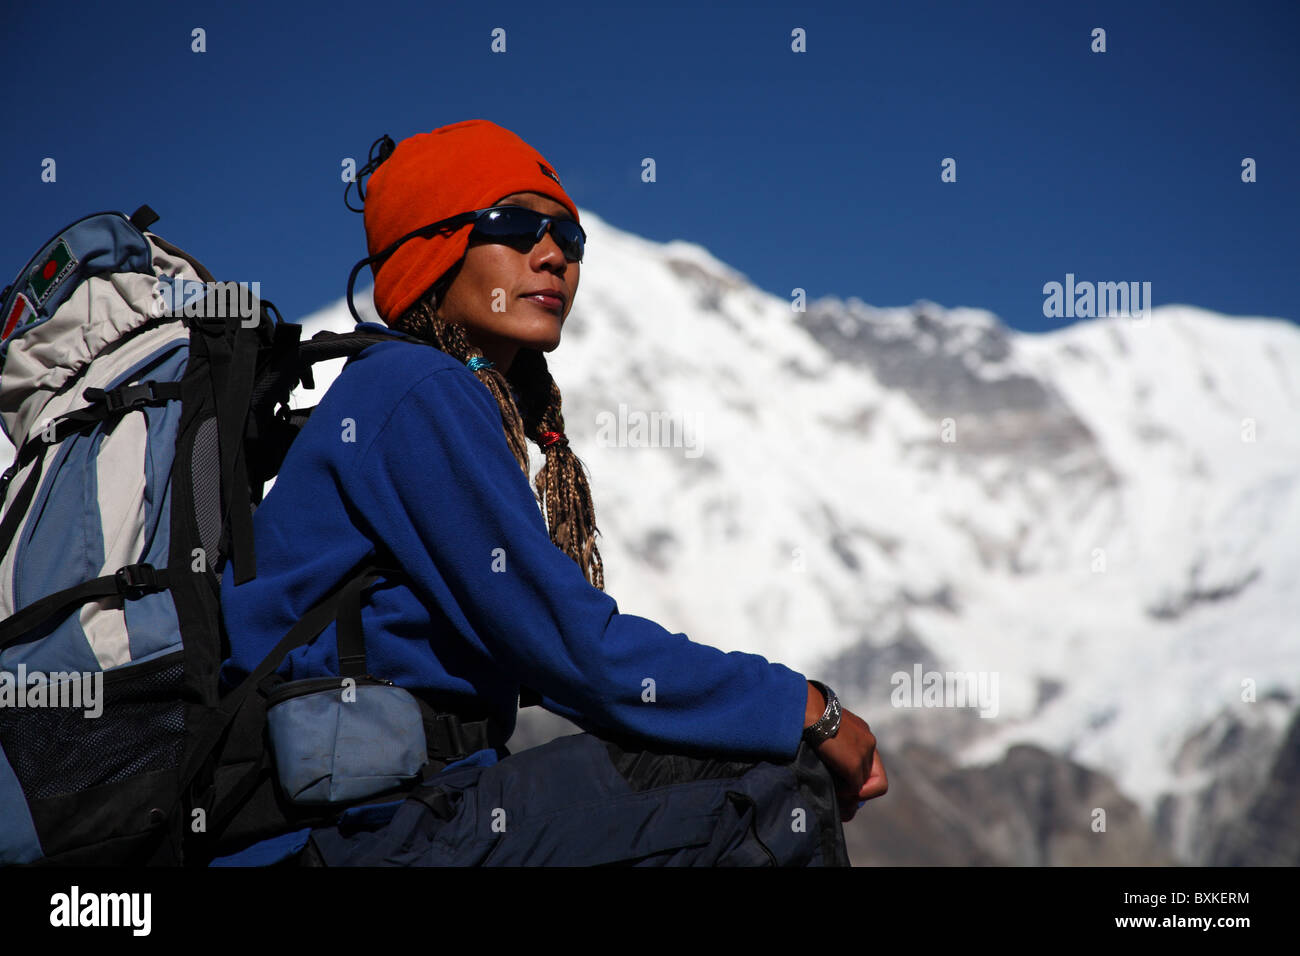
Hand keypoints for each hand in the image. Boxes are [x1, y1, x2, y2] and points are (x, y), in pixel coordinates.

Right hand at [804, 682, 887, 822]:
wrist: (809, 710)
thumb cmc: (809, 714)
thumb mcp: (827, 727)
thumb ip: (834, 741)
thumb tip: (828, 757)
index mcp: (862, 731)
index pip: (870, 761)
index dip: (860, 775)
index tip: (843, 780)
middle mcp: (868, 742)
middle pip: (870, 775)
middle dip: (854, 786)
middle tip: (838, 792)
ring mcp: (864, 753)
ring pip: (862, 784)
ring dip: (848, 789)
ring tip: (831, 787)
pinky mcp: (855, 765)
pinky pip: (854, 789)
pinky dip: (843, 792)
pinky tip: (829, 786)